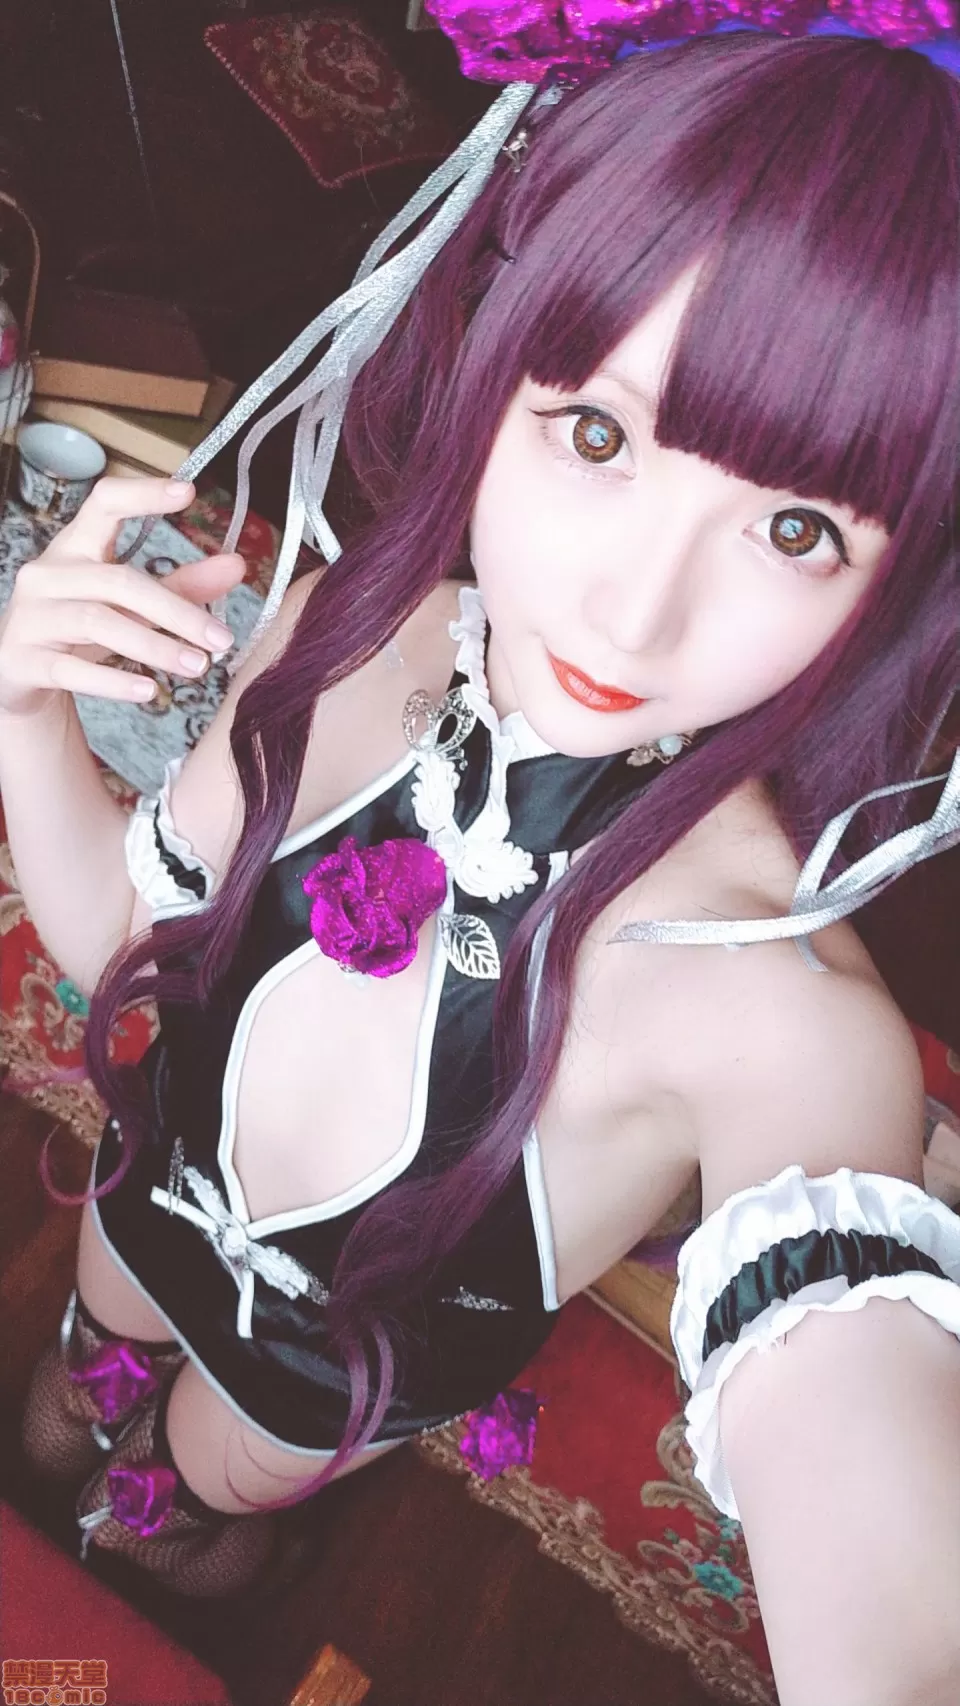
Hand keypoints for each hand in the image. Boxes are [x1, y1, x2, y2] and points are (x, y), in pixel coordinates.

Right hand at [0, 477, 242, 719]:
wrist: (18, 675)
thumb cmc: (79, 630)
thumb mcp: (129, 606)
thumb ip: (181, 586)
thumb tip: (236, 565)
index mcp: (75, 547)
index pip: (104, 504)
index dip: (143, 494)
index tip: (189, 492)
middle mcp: (48, 574)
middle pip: (118, 581)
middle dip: (176, 611)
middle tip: (221, 640)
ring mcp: (31, 616)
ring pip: (98, 623)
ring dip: (155, 646)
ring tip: (198, 666)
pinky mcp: (22, 659)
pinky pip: (71, 670)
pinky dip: (113, 682)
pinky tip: (149, 690)